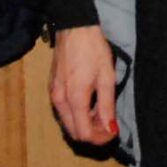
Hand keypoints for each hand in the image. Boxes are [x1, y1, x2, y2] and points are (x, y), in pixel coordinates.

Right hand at [47, 24, 118, 146]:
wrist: (74, 28)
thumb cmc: (93, 50)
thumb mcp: (106, 78)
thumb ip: (107, 106)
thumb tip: (110, 129)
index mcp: (75, 99)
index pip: (84, 134)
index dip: (101, 138)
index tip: (114, 131)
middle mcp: (60, 101)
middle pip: (74, 133)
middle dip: (93, 134)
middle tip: (109, 124)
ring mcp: (54, 95)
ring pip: (68, 124)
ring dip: (85, 125)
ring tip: (101, 112)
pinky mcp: (52, 89)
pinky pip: (64, 112)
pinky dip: (77, 115)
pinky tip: (89, 104)